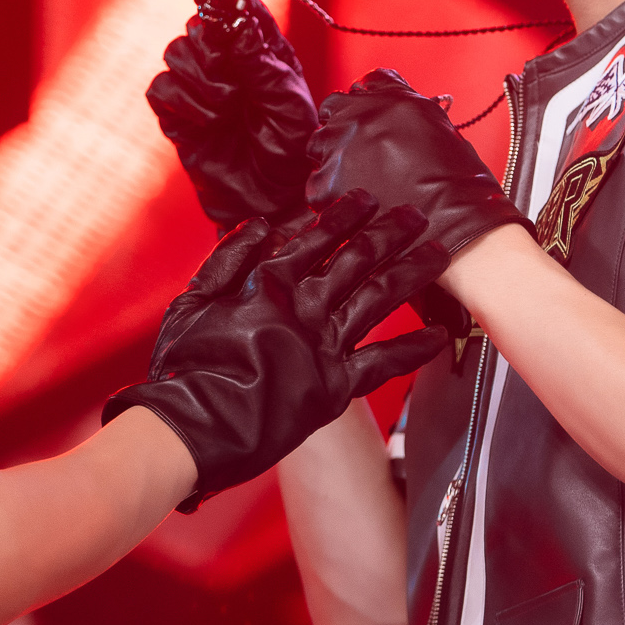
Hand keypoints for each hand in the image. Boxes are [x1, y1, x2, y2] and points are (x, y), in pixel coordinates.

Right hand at [106, 191, 448, 509]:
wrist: (194, 426)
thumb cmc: (186, 365)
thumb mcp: (195, 300)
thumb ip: (229, 257)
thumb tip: (262, 224)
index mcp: (271, 282)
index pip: (318, 239)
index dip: (345, 215)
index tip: (367, 198)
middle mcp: (306, 307)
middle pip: (358, 260)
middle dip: (390, 233)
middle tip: (417, 215)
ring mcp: (325, 345)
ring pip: (379, 298)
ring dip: (410, 272)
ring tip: (438, 253)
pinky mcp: (335, 386)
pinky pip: (383, 363)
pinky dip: (413, 349)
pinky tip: (438, 335)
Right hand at [147, 0, 318, 226]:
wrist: (274, 200)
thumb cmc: (292, 149)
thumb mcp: (285, 99)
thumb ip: (257, 58)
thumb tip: (233, 18)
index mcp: (260, 46)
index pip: (232, 0)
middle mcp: (227, 61)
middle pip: (197, 25)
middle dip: (212, 49)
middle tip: (236, 82)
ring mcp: (199, 87)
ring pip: (176, 53)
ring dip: (201, 80)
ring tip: (227, 109)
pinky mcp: (177, 114)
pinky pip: (161, 89)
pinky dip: (183, 102)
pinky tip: (208, 122)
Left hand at [308, 69, 529, 258]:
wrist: (458, 225)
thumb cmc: (460, 184)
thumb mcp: (439, 129)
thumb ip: (407, 113)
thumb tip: (391, 114)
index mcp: (393, 99)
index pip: (364, 85)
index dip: (367, 105)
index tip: (371, 121)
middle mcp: (362, 115)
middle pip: (334, 109)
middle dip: (344, 128)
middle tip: (363, 155)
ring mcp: (341, 147)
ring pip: (320, 145)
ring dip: (335, 158)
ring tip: (362, 184)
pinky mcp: (326, 184)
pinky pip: (317, 183)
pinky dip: (332, 195)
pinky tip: (358, 208)